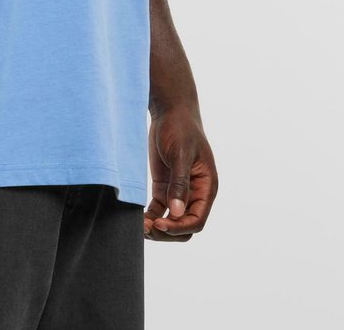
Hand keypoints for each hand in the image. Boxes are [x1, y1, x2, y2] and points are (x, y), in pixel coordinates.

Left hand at [144, 104, 217, 241]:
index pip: (197, 220)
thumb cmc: (180, 128)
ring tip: (139, 225)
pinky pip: (159, 210)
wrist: (169, 110)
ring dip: (157, 227)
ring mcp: (179, 192)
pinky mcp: (164, 187)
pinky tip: (137, 218)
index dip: (179, 227)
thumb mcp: (180, 154)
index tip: (159, 225)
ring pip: (171, 221)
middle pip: (184, 226)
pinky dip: (150, 217)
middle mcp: (195, 194)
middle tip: (146, 228)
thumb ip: (180, 183)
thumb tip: (177, 213)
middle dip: (167, 232)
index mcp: (206, 187)